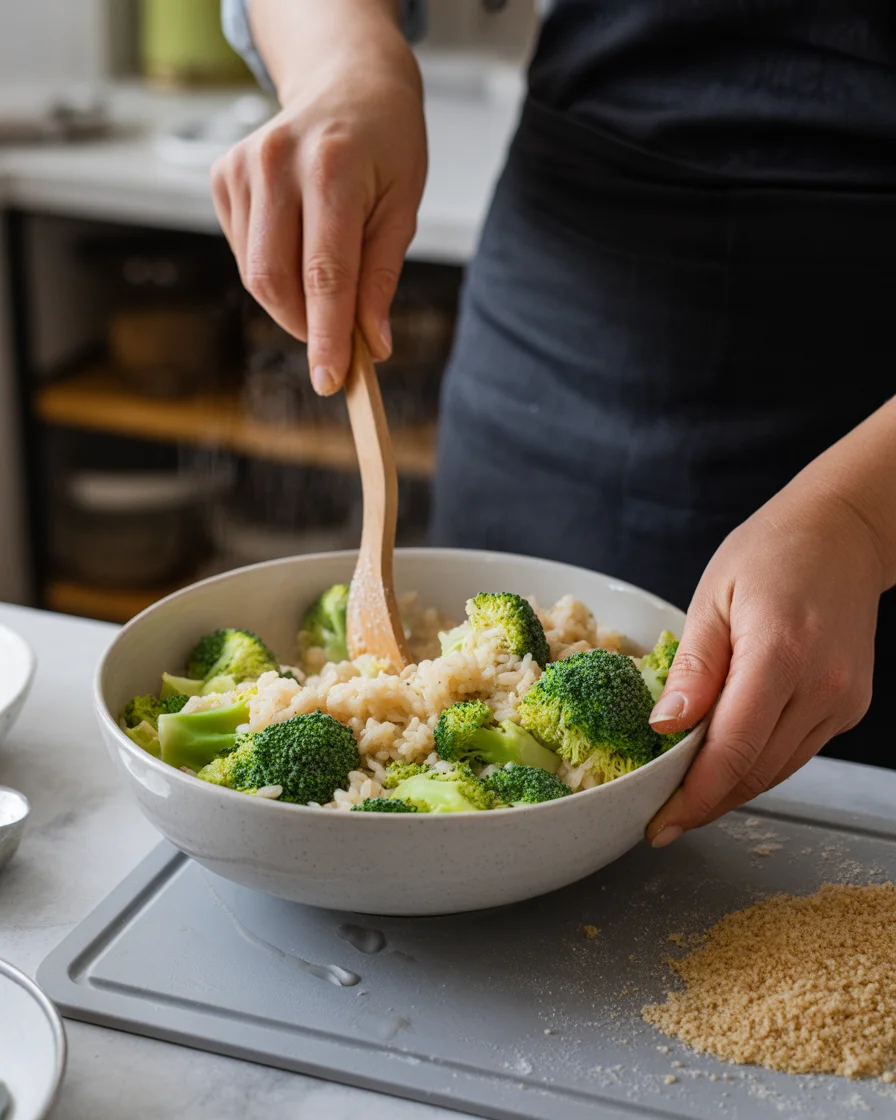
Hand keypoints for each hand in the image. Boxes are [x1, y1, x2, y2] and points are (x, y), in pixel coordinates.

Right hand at [211, 19, 425, 394]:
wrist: (347, 83)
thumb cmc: (385, 145)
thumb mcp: (402, 207)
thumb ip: (381, 279)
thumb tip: (371, 345)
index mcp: (333, 169)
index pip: (325, 274)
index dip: (326, 336)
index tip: (330, 381)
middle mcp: (277, 163)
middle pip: (275, 281)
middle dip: (306, 326)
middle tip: (336, 343)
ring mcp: (242, 168)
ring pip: (255, 274)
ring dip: (292, 301)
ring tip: (326, 279)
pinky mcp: (222, 177)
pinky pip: (244, 254)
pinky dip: (274, 271)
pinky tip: (299, 242)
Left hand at [645, 478, 885, 845]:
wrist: (843, 533)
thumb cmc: (772, 552)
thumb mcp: (714, 597)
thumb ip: (693, 667)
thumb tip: (664, 727)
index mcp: (780, 654)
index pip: (732, 750)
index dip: (693, 797)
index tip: (659, 824)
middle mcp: (822, 687)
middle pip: (755, 772)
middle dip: (705, 803)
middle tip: (661, 818)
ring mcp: (842, 700)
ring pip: (777, 770)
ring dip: (730, 790)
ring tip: (684, 797)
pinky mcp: (850, 705)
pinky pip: (796, 751)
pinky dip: (758, 764)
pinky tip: (725, 762)